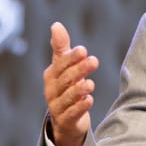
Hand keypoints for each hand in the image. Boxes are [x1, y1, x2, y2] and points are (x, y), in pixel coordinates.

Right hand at [42, 22, 98, 145]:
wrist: (65, 120)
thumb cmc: (65, 87)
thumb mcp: (63, 68)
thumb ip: (61, 48)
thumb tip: (56, 25)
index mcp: (52, 75)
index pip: (61, 64)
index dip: (71, 58)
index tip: (83, 50)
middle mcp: (52, 90)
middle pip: (65, 79)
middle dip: (79, 70)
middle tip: (94, 61)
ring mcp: (57, 106)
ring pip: (68, 97)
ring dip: (79, 90)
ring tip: (90, 84)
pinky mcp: (66, 120)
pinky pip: (72, 114)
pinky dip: (80, 107)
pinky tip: (89, 100)